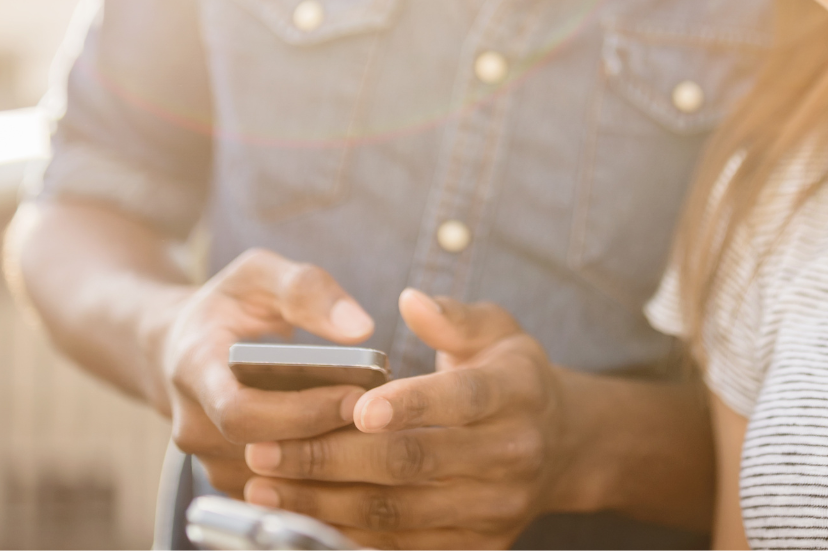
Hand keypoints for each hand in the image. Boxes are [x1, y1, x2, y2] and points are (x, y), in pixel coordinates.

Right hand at [152, 248, 378, 494]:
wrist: (180, 347)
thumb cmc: (228, 306)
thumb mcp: (258, 275)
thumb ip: (306, 290)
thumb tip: (360, 329)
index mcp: (194, 369)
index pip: (241, 411)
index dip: (302, 412)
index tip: (357, 395)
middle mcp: (193, 426)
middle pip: (263, 454)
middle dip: (328, 439)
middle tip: (382, 419)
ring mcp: (207, 460)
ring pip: (276, 482)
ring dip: (330, 467)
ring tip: (378, 437)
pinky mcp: (228, 480)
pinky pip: (279, 494)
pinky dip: (321, 480)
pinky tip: (359, 453)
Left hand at [242, 289, 578, 549]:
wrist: (562, 447)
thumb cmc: (510, 377)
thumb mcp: (496, 331)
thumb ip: (452, 317)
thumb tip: (411, 301)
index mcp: (518, 391)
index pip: (463, 398)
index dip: (411, 403)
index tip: (354, 407)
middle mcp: (514, 454)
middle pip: (415, 462)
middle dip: (332, 458)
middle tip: (266, 450)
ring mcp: (496, 508)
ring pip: (399, 512)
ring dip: (325, 501)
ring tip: (266, 485)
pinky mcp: (478, 545)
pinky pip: (403, 546)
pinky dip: (349, 533)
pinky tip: (303, 514)